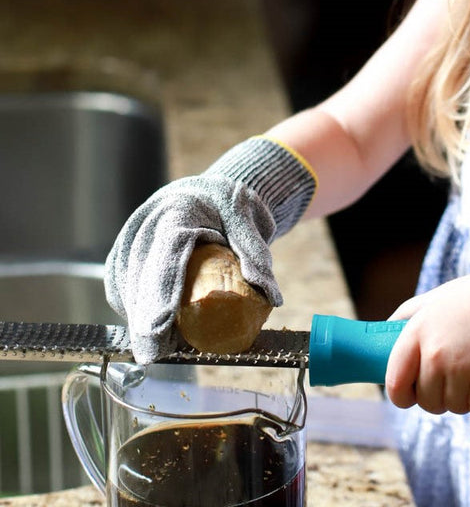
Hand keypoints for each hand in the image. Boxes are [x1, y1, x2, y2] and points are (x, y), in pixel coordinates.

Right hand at [104, 175, 281, 363]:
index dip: (161, 290)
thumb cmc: (231, 204)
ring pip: (125, 284)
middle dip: (143, 317)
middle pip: (139, 274)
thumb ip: (256, 255)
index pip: (166, 251)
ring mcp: (131, 238)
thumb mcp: (250, 220)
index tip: (160, 325)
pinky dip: (135, 311)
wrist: (208, 193)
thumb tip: (271, 298)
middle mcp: (147, 222)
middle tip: (154, 354)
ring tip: (158, 347)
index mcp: (179, 209)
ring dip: (139, 318)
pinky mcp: (124, 254)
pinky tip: (151, 331)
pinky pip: (122, 287)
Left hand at [384, 261, 469, 415]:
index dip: (403, 396)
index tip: (413, 394)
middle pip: (427, 402)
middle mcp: (434, 353)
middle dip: (440, 396)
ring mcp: (461, 368)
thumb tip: (382, 333)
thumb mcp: (434, 299)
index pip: (395, 384)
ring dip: (464, 397)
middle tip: (456, 375)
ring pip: (453, 408)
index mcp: (416, 333)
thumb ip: (405, 316)